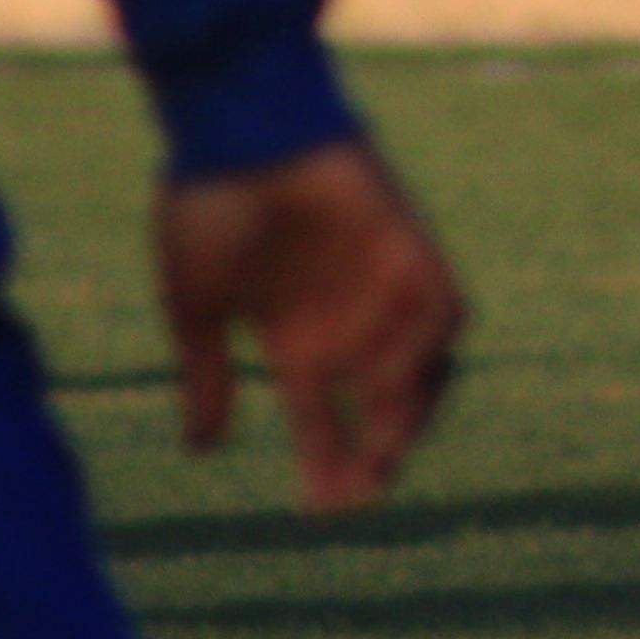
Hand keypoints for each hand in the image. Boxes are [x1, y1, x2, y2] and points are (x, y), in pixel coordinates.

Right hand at [154, 137, 466, 511]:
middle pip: (380, 406)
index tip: (320, 511)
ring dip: (410, 411)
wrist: (237, 128)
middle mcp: (346, 322)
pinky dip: (428, 349)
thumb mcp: (195, 308)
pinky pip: (444, 311)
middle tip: (363, 494)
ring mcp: (382, 287)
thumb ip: (206, 379)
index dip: (324, 464)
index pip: (320, 420)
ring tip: (384, 450)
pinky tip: (395, 378)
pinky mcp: (412, 249)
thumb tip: (201, 451)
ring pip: (421, 368)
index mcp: (295, 339)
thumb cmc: (206, 209)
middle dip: (377, 451)